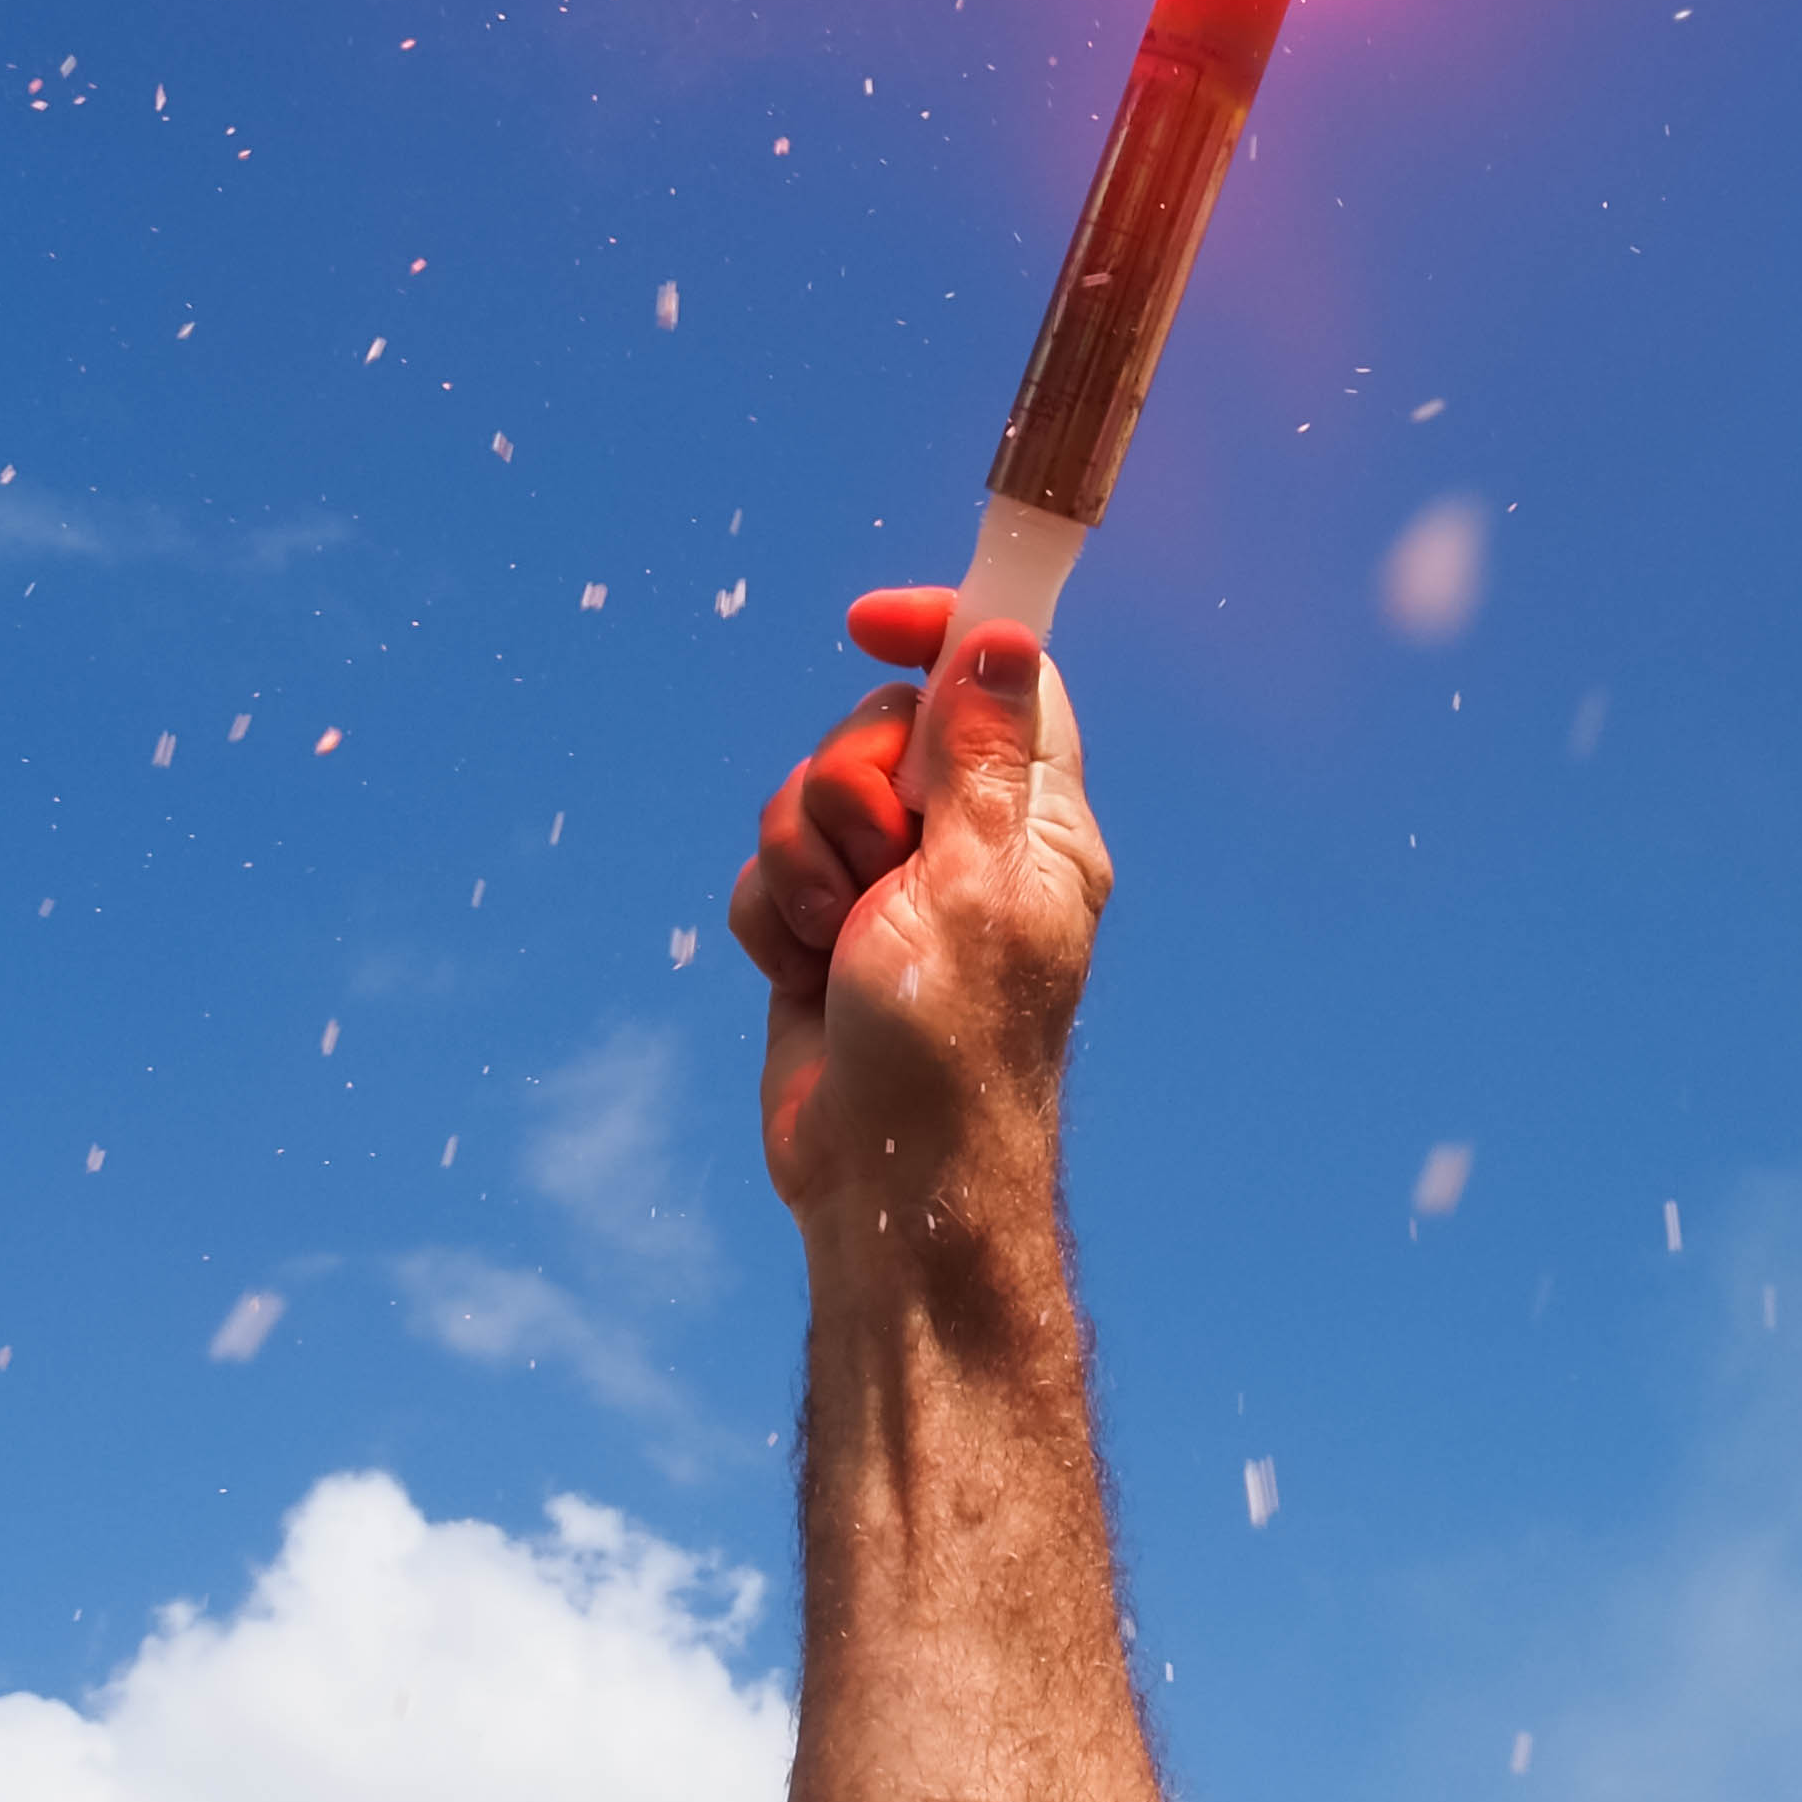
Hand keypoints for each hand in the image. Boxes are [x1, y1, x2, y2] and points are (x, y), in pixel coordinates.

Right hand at [727, 589, 1113, 1255]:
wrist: (885, 1177)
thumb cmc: (952, 1046)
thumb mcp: (976, 883)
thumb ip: (982, 757)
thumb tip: (1005, 639)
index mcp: (1034, 821)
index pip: (998, 677)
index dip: (938, 632)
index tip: (867, 624)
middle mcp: (968, 844)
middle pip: (880, 728)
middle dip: (849, 786)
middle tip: (877, 867)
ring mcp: (892, 889)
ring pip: (809, 798)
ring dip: (803, 861)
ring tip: (838, 940)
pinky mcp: (825, 932)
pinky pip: (768, 870)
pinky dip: (771, 914)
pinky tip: (803, 974)